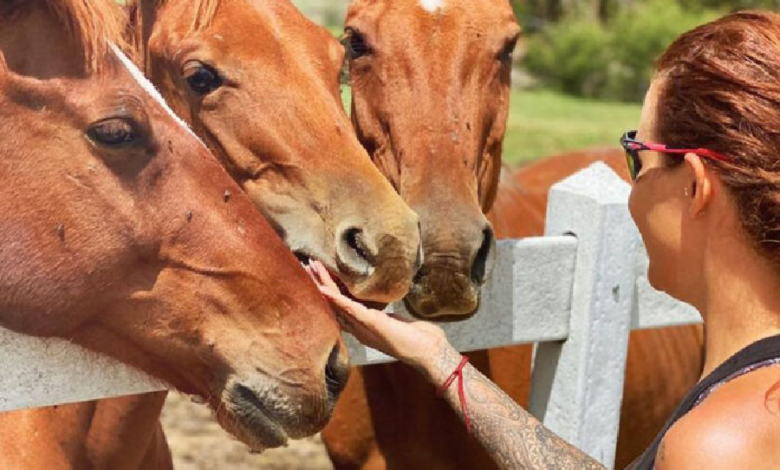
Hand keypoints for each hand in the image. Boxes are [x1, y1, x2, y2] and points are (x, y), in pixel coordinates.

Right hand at [305, 260, 448, 371]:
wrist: (427, 351)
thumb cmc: (417, 338)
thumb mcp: (395, 323)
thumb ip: (384, 317)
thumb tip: (382, 310)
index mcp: (363, 327)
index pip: (341, 305)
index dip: (328, 291)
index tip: (319, 275)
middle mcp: (358, 328)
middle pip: (333, 303)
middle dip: (319, 284)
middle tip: (306, 266)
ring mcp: (362, 325)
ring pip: (336, 302)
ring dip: (322, 284)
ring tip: (310, 268)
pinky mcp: (369, 321)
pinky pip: (347, 307)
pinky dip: (333, 298)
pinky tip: (321, 289)